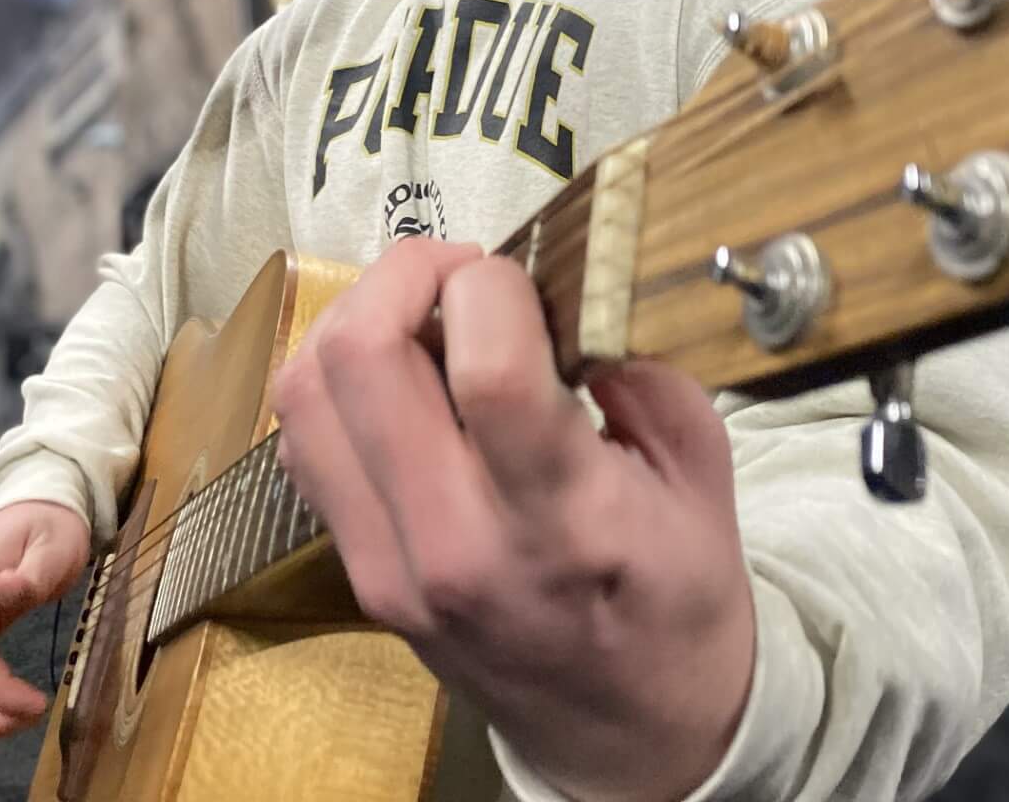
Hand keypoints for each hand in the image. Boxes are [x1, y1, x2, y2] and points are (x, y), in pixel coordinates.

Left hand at [272, 237, 755, 801]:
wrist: (632, 734)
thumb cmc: (677, 600)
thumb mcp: (703, 474)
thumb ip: (641, 368)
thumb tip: (566, 293)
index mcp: (564, 523)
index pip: (487, 370)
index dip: (492, 284)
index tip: (524, 276)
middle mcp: (455, 547)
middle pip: (360, 359)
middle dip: (406, 274)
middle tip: (461, 273)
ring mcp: (388, 568)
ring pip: (305, 393)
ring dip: (357, 319)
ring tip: (424, 316)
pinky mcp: (356, 575)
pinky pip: (306, 444)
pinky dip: (338, 383)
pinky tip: (401, 378)